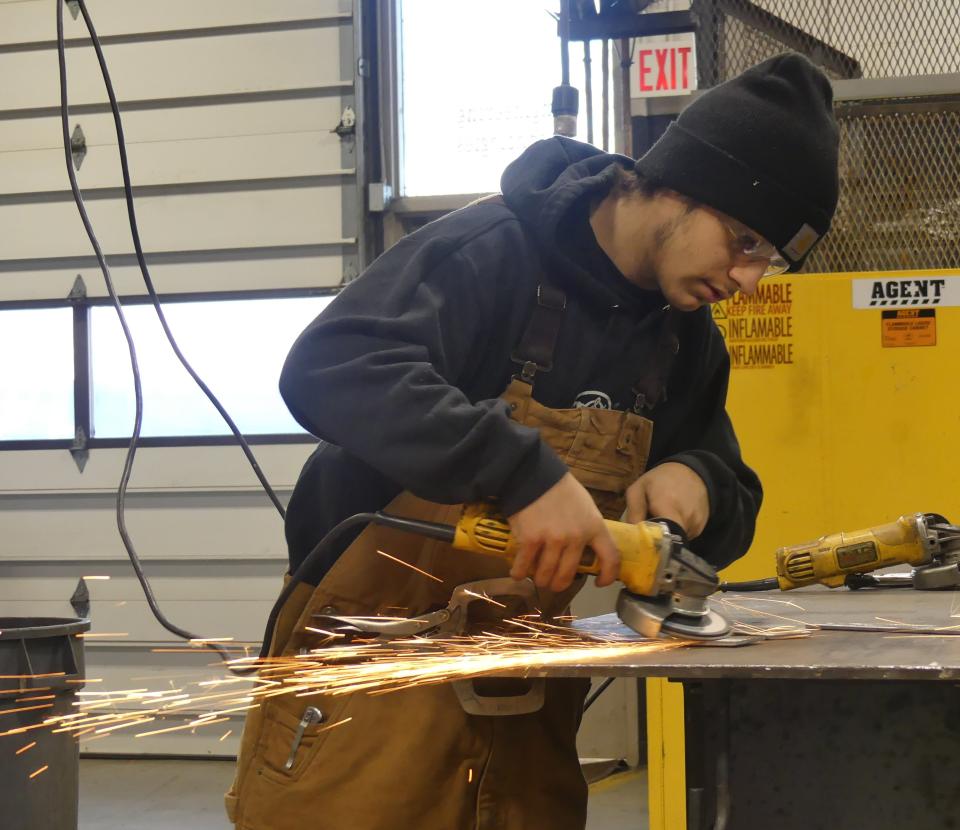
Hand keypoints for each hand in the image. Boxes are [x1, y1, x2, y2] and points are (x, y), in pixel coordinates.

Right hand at [507, 472, 619, 591]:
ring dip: (540, 580)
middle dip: (559, 584)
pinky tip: (518, 573)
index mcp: (594, 526)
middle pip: (568, 574)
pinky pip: (524, 566)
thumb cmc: (560, 488)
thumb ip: (588, 526)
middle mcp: (576, 537)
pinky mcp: (530, 539)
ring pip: (546, 574)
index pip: (610, 557)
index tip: (599, 582)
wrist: (532, 474)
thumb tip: (585, 547)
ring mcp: (553, 539)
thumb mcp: (585, 505)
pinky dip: (520, 573)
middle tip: (554, 584)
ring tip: (537, 578)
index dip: (608, 575)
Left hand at [624, 463, 708, 538]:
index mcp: (668, 507)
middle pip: (667, 543)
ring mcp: (696, 525)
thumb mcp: (639, 488)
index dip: (649, 543)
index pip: (661, 537)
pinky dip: (676, 532)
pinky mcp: (701, 528)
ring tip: (662, 520)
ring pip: (676, 541)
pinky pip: (685, 537)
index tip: (640, 542)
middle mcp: (686, 519)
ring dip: (667, 535)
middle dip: (656, 541)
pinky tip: (673, 519)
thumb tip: (631, 535)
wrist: (691, 471)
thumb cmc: (661, 479)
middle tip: (648, 532)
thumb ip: (634, 511)